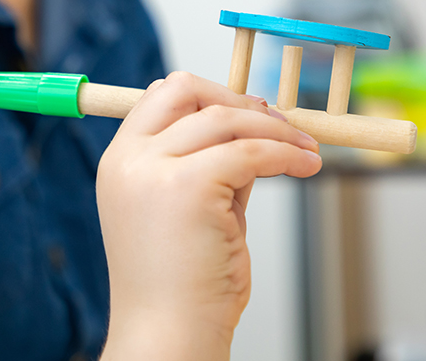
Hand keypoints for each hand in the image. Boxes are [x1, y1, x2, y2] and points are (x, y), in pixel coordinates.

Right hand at [98, 72, 321, 360]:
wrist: (167, 338)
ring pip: (226, 118)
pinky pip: (252, 152)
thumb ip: (212, 167)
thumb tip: (254, 133)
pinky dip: (286, 153)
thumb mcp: (190, 210)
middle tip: (279, 122)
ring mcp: (153, 170)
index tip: (249, 111)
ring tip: (304, 148)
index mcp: (119, 162)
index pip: (161, 96)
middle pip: (187, 90)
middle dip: (238, 98)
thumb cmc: (180, 288)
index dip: (209, 95)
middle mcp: (129, 159)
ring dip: (275, 128)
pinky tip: (306, 165)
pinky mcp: (188, 187)